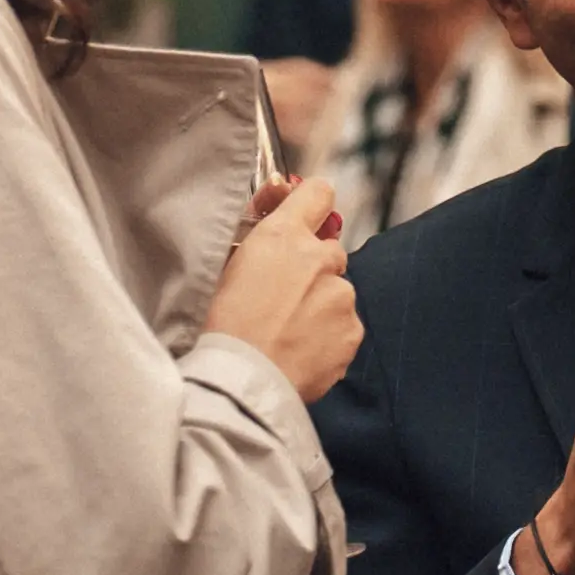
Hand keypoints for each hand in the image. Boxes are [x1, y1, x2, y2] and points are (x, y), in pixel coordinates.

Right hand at [214, 174, 361, 405]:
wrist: (240, 381)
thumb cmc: (221, 326)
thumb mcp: (226, 266)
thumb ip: (257, 235)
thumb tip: (275, 202)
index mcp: (283, 236)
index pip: (318, 193)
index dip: (312, 205)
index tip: (306, 218)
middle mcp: (320, 258)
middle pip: (329, 251)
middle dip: (313, 269)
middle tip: (283, 299)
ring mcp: (341, 295)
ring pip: (338, 292)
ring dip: (321, 306)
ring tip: (288, 333)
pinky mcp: (353, 331)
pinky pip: (345, 327)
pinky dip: (329, 337)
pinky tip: (301, 351)